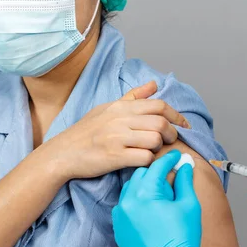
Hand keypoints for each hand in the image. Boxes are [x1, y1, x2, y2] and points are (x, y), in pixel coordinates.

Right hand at [42, 81, 190, 181]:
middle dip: (172, 133)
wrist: (62, 153)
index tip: (184, 126)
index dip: (177, 116)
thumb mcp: (107, 109)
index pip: (159, 105)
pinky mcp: (114, 156)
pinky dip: (149, 161)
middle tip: (170, 141)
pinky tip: (144, 162)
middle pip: (161, 122)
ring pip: (155, 139)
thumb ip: (133, 97)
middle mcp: (120, 119)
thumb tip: (153, 84)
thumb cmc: (86, 132)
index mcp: (121, 107)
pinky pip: (144, 158)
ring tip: (155, 151)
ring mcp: (117, 138)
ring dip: (160, 147)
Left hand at [112, 150, 209, 246]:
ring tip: (162, 194)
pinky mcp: (119, 228)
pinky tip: (151, 210)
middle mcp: (128, 201)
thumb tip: (184, 166)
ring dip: (145, 186)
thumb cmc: (182, 239)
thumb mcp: (189, 206)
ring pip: (131, 190)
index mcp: (145, 193)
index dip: (169, 159)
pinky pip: (126, 207)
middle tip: (171, 175)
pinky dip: (137, 203)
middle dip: (155, 172)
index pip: (156, 166)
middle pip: (141, 175)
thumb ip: (184, 182)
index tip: (176, 156)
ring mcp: (120, 216)